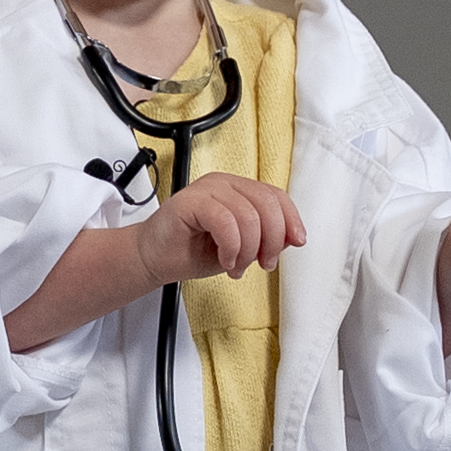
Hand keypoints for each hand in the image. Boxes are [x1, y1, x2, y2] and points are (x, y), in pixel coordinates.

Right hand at [135, 172, 306, 284]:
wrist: (155, 259)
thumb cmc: (193, 251)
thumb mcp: (241, 247)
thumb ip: (265, 238)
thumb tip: (291, 237)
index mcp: (238, 189)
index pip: (276, 196)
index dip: (291, 220)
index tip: (296, 242)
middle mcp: (224, 184)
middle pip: (267, 204)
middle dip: (271, 240)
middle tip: (262, 263)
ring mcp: (206, 190)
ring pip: (248, 216)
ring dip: (248, 250)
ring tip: (236, 266)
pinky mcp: (190, 202)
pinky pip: (225, 222)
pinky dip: (231, 247)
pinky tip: (224, 260)